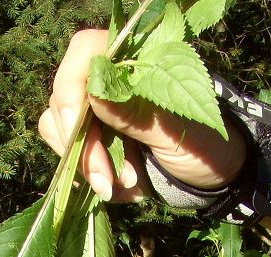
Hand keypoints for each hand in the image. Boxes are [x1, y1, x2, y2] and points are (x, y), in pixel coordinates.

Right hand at [38, 29, 247, 201]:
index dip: (72, 85)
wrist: (210, 179)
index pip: (86, 52)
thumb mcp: (174, 132)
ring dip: (85, 165)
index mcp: (138, 62)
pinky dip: (88, 177)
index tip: (76, 123)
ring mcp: (98, 112)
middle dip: (83, 146)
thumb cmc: (203, 147)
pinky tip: (117, 190)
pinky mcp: (93, 141)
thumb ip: (135, 113)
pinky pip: (70, 155)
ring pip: (61, 129)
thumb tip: (93, 92)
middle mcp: (112, 81)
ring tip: (123, 187)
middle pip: (67, 99)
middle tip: (107, 182)